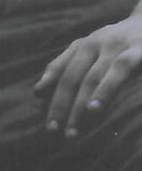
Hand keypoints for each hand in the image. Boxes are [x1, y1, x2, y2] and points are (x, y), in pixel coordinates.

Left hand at [34, 13, 141, 137]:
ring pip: (91, 78)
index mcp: (83, 45)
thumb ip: (68, 65)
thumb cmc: (122, 41)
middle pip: (71, 77)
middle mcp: (95, 43)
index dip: (47, 89)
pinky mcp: (137, 52)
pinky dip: (104, 90)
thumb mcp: (95, 48)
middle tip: (53, 130)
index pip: (59, 68)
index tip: (38, 111)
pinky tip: (95, 108)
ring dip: (79, 104)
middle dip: (60, 104)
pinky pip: (118, 72)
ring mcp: (115, 47)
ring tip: (72, 126)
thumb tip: (38, 92)